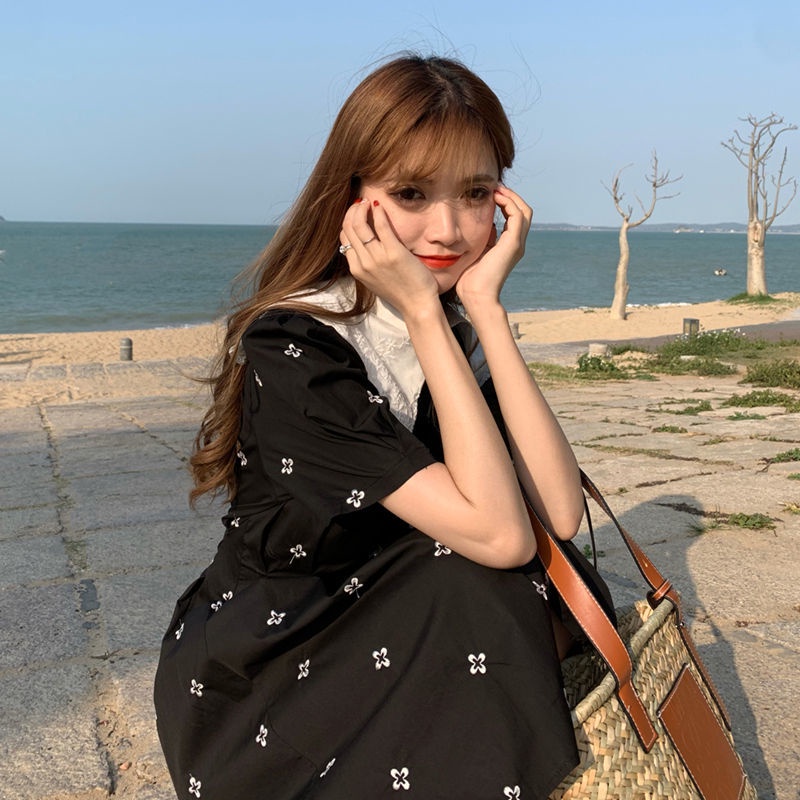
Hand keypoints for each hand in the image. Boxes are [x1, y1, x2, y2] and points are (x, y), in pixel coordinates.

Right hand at [339, 199, 440, 316]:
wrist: (417, 304)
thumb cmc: (399, 292)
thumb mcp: (374, 280)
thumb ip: (366, 264)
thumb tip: (361, 245)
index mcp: (357, 269)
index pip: (344, 238)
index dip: (347, 222)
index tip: (356, 214)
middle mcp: (364, 263)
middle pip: (348, 228)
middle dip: (352, 211)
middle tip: (361, 203)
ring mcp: (377, 258)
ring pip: (359, 225)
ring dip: (362, 209)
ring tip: (368, 202)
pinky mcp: (394, 253)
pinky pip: (381, 226)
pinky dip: (379, 212)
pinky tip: (380, 206)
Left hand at [455, 186, 531, 310]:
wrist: (476, 296)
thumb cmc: (470, 281)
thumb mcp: (475, 253)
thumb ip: (481, 239)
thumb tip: (479, 225)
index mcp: (508, 246)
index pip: (514, 218)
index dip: (505, 202)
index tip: (490, 194)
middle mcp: (516, 244)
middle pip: (523, 211)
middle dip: (511, 196)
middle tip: (495, 187)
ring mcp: (517, 244)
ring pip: (524, 210)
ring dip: (511, 196)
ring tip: (496, 189)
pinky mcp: (513, 244)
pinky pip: (518, 215)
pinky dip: (509, 203)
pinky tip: (495, 198)